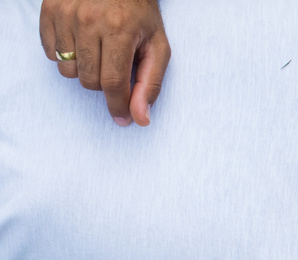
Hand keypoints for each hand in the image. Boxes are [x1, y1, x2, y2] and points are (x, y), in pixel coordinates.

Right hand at [39, 0, 170, 126]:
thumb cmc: (140, 14)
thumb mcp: (157, 46)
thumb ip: (150, 83)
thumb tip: (140, 118)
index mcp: (119, 29)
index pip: (112, 83)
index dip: (117, 106)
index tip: (122, 119)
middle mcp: (88, 20)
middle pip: (88, 80)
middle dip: (104, 84)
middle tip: (115, 65)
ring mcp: (65, 14)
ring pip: (67, 70)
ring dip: (84, 70)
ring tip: (98, 52)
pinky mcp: (49, 10)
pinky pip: (50, 53)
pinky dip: (65, 55)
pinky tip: (81, 42)